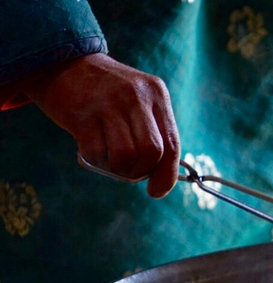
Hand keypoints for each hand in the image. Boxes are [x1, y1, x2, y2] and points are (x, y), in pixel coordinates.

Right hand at [22, 53, 180, 197]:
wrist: (60, 62)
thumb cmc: (105, 93)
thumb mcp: (138, 100)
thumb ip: (153, 132)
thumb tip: (162, 181)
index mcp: (156, 94)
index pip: (172, 143)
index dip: (167, 174)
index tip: (156, 191)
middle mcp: (136, 96)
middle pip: (151, 152)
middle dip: (141, 171)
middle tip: (127, 170)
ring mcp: (108, 103)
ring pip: (126, 156)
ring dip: (117, 168)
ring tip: (108, 158)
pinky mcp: (82, 113)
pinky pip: (97, 153)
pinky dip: (96, 160)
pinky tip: (90, 148)